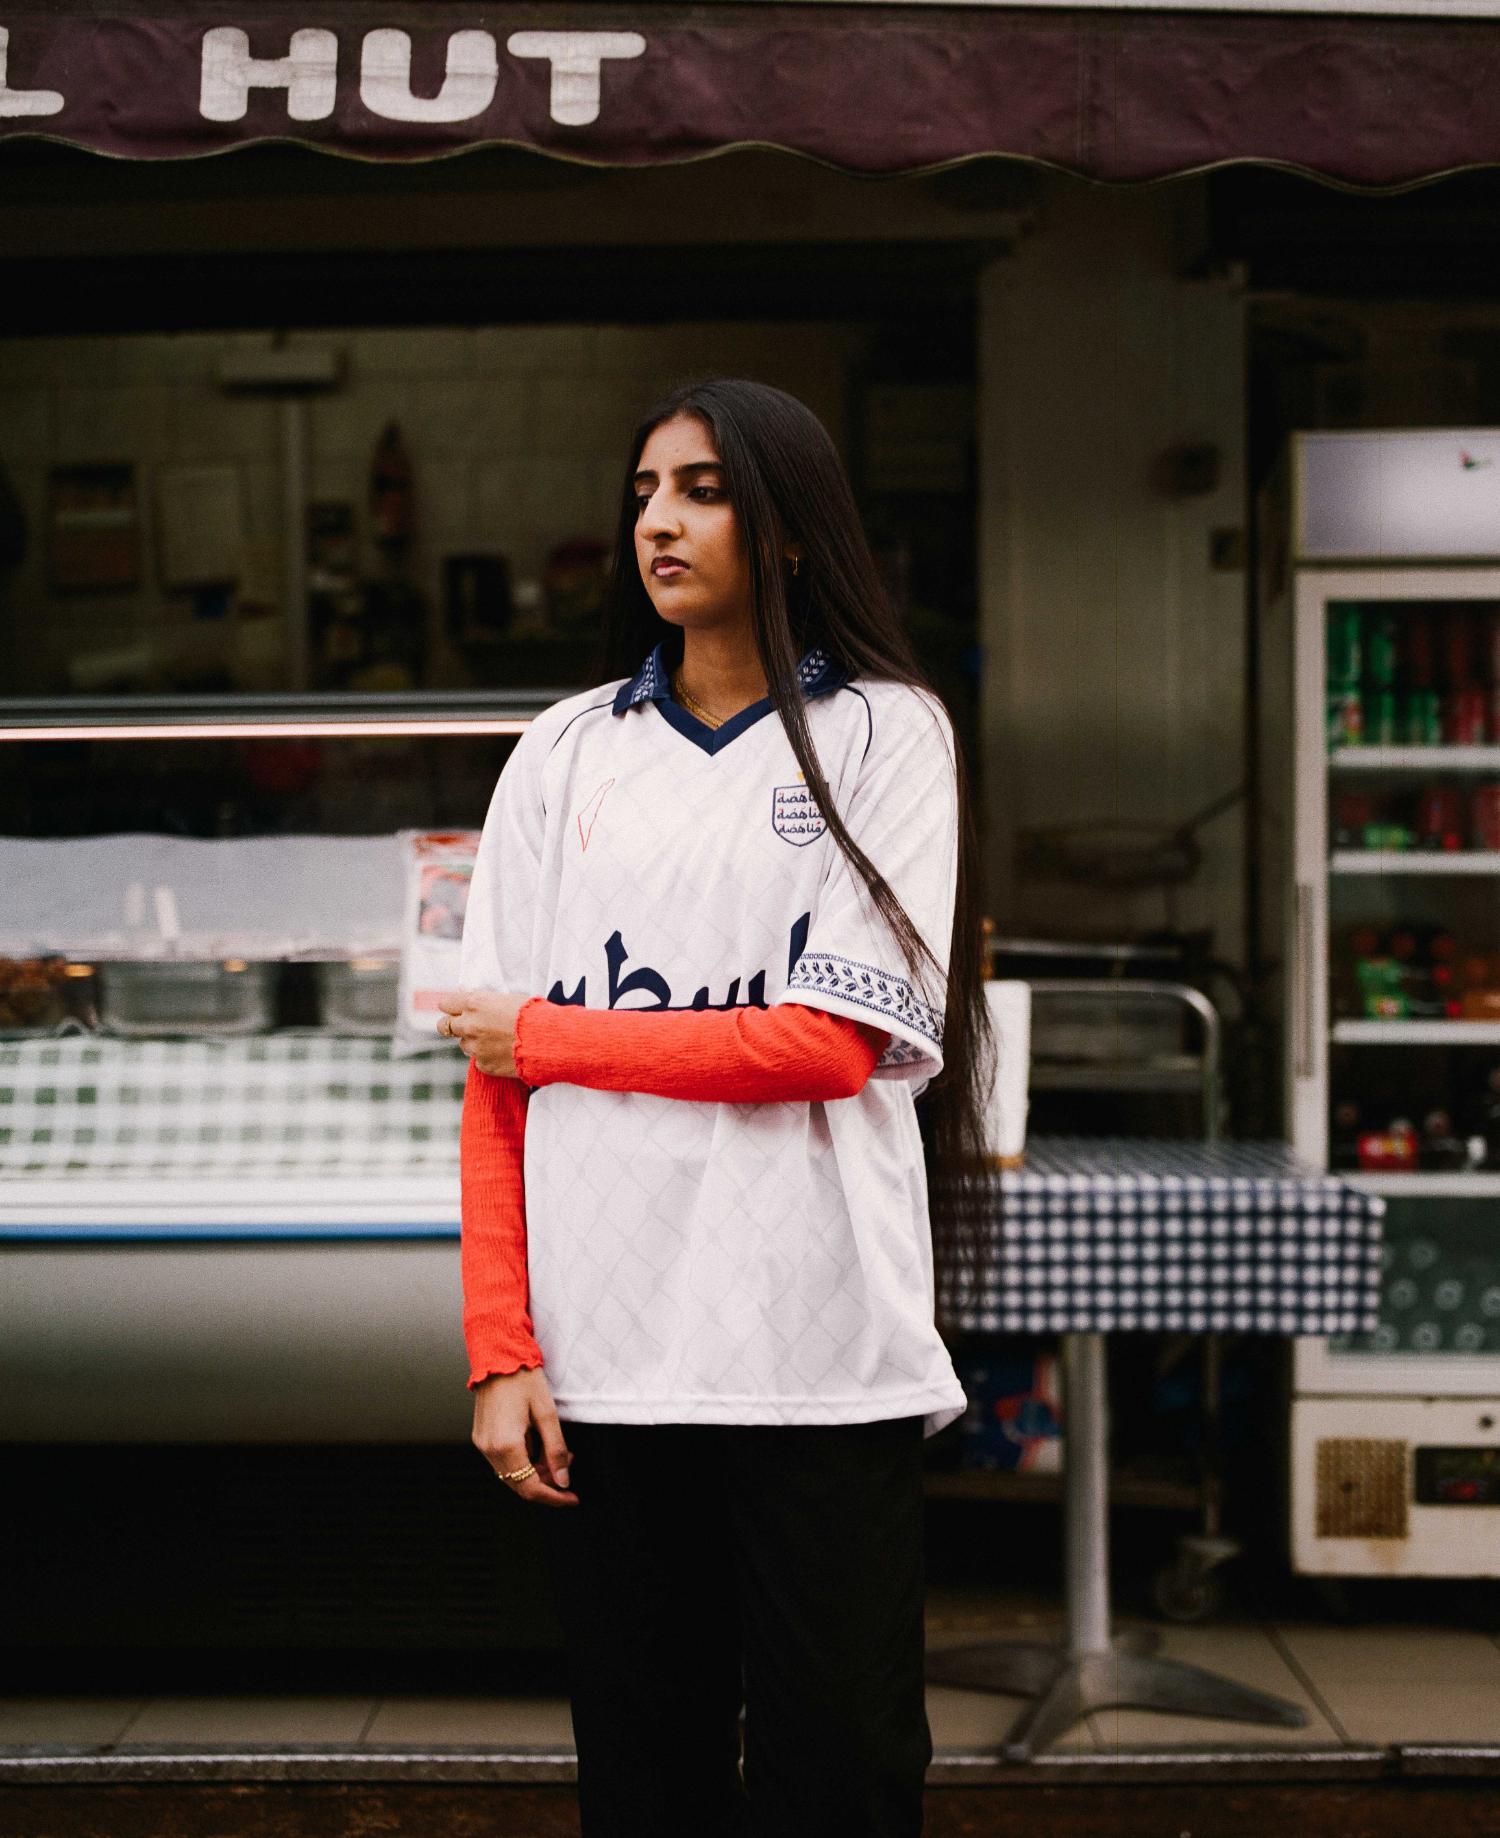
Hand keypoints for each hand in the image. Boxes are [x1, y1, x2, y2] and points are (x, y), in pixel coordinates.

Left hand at [436, 988, 528, 1076]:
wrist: (549, 1041)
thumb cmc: (534, 1014)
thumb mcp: (508, 998)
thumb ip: (485, 1001)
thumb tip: (471, 1002)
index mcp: (475, 1004)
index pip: (446, 1004)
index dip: (451, 1006)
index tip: (455, 1009)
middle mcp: (469, 1025)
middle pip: (444, 1026)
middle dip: (453, 1025)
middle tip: (465, 1026)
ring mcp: (475, 1047)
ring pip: (463, 1044)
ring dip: (474, 1042)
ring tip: (496, 1040)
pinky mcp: (484, 1065)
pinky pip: (479, 1060)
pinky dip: (488, 1057)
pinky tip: (504, 1053)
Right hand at [472, 1366, 577, 1508]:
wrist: (498, 1356)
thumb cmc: (523, 1379)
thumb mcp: (547, 1413)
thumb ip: (556, 1449)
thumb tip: (564, 1480)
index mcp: (506, 1444)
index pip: (530, 1487)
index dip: (553, 1497)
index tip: (571, 1497)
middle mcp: (489, 1449)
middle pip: (519, 1485)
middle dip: (546, 1483)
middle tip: (568, 1468)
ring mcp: (482, 1443)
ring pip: (511, 1474)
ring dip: (535, 1471)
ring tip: (558, 1454)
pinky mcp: (481, 1437)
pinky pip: (503, 1461)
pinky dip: (523, 1461)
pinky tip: (538, 1446)